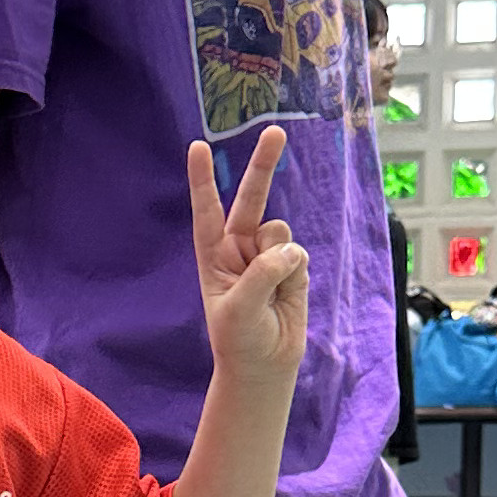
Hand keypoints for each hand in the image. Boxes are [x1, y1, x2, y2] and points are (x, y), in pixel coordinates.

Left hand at [190, 127, 306, 385]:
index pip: (206, 209)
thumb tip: (290, 250)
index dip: (203, 179)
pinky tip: (285, 296)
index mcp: (213, 253)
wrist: (265, 365)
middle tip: (276, 132)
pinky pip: (299, 255)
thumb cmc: (239, 338)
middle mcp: (239, 247)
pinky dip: (294, 275)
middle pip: (252, 198)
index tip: (197, 146)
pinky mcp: (292, 267)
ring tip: (269, 293)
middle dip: (264, 165)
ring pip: (281, 233)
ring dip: (279, 260)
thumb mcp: (239, 308)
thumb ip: (262, 273)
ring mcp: (268, 255)